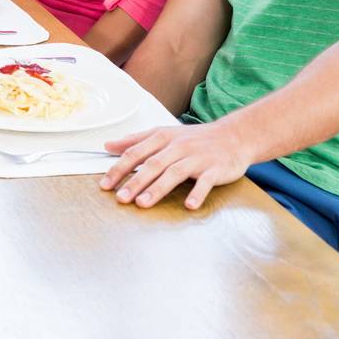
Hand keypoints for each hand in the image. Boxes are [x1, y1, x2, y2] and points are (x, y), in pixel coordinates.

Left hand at [98, 119, 253, 210]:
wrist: (233, 136)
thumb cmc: (194, 138)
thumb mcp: (163, 134)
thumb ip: (135, 140)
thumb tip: (108, 145)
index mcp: (162, 138)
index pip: (136, 153)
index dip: (119, 169)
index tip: (105, 184)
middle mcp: (178, 146)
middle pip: (152, 164)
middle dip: (134, 182)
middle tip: (120, 198)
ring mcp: (197, 158)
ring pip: (174, 173)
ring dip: (158, 189)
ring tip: (143, 203)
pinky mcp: (215, 169)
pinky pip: (205, 182)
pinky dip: (197, 193)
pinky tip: (189, 205)